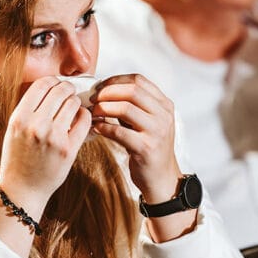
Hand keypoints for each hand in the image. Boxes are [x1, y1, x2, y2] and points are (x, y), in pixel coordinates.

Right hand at [0, 77, 90, 217]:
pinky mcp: (68, 149)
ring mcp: (53, 137)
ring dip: (75, 102)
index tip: (57, 85)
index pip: (42, 84)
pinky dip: (84, 116)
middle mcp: (36, 125)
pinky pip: (84, 120)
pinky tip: (80, 119)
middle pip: (60, 90)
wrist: (22, 189)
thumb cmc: (18, 158)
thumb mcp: (14, 129)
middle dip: (67, 89)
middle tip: (69, 93)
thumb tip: (50, 87)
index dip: (53, 81)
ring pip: (73, 103)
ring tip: (73, 108)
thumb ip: (30, 109)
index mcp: (20, 118)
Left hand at [90, 74, 181, 202]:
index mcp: (164, 104)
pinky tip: (95, 128)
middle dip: (107, 92)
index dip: (115, 80)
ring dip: (103, 108)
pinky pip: (119, 132)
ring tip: (93, 113)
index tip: (100, 87)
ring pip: (125, 108)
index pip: (138, 80)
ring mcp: (157, 132)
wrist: (161, 177)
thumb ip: (132, 105)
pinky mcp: (146, 148)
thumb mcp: (147, 121)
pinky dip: (103, 127)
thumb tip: (103, 90)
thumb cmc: (149, 146)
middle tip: (93, 99)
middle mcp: (164, 115)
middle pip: (132, 90)